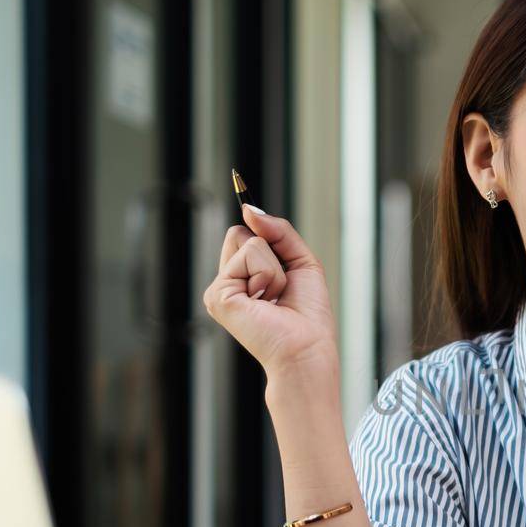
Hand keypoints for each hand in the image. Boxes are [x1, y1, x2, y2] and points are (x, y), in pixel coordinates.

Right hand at [203, 204, 338, 378]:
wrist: (307, 348)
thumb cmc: (308, 315)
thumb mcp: (301, 262)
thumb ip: (278, 231)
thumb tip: (248, 209)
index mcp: (244, 276)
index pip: (245, 232)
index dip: (251, 218)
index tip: (237, 178)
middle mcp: (228, 281)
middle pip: (242, 232)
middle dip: (273, 252)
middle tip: (281, 286)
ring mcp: (220, 288)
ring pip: (248, 241)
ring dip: (275, 268)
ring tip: (275, 298)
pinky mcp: (218, 295)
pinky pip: (249, 256)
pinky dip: (269, 275)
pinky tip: (266, 302)